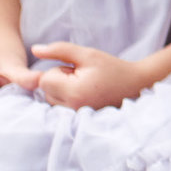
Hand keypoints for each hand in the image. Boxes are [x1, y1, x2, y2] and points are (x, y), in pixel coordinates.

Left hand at [30, 43, 151, 111]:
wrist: (135, 85)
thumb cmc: (112, 67)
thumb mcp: (87, 54)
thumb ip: (58, 50)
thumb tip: (34, 49)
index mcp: (73, 92)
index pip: (45, 80)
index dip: (59, 70)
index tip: (79, 70)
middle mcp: (72, 108)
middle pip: (46, 91)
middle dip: (59, 81)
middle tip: (83, 77)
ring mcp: (76, 117)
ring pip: (52, 100)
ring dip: (63, 91)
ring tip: (85, 86)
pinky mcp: (79, 120)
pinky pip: (61, 107)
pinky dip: (68, 99)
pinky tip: (85, 95)